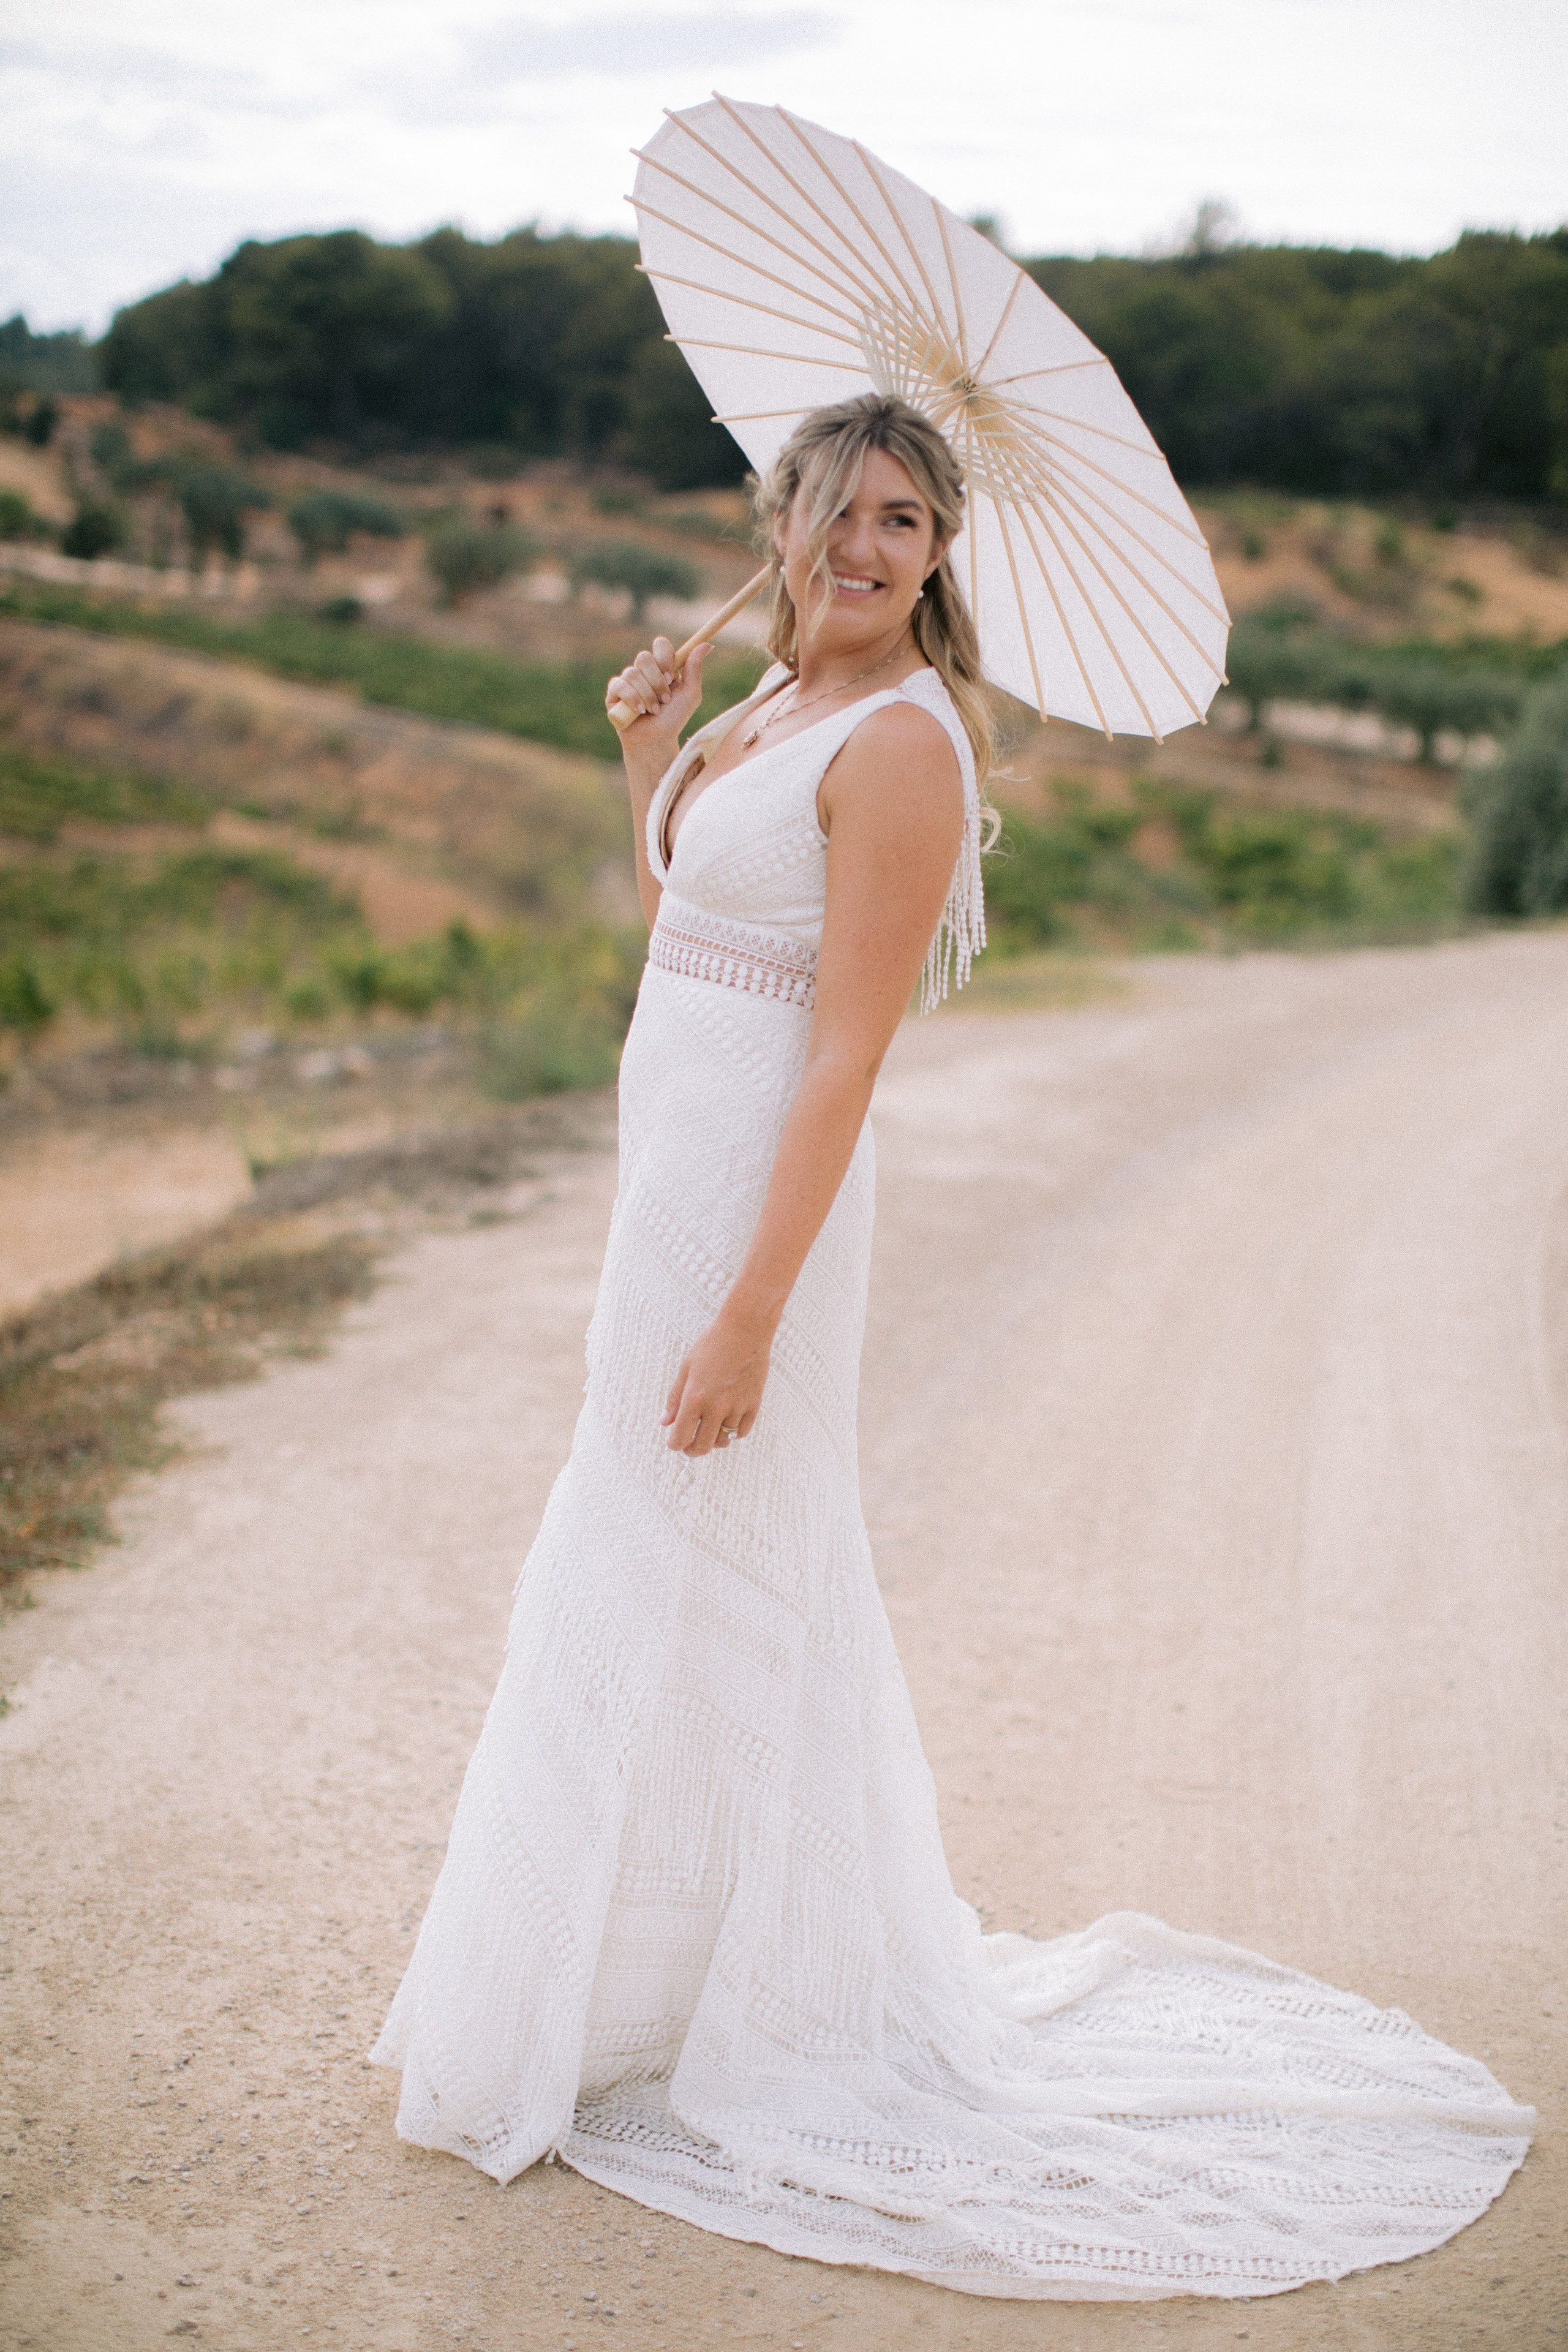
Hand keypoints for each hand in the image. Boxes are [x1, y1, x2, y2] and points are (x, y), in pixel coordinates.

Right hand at [606, 636, 711, 753]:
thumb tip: (707, 645)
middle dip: (656, 681)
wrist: (656, 740)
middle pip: (644, 657)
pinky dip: (632, 699)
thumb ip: (695, 668)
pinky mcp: (614, 693)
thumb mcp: (690, 694)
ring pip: (632, 673)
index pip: (660, 645)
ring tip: (654, 711)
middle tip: (665, 699)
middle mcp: (643, 671)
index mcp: (662, 667)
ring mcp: (627, 681)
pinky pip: (620, 685)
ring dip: (647, 695)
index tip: (671, 676)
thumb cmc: (674, 718)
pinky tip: (639, 712)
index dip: (664, 657)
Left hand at [663, 1306, 772, 1455]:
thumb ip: (675, 1398)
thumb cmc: (712, 1345)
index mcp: (694, 1398)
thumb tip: (665, 1423)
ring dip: (714, 1438)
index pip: (680, 1438)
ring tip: (710, 1428)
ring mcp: (737, 1407)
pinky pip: (742, 1431)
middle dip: (692, 1450)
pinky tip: (728, 1421)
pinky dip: (733, 1431)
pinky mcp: (754, 1404)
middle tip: (690, 1444)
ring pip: (724, 1440)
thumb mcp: (686, 1369)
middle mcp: (716, 1407)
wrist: (745, 1330)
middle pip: (702, 1447)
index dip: (675, 1444)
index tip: (675, 1441)